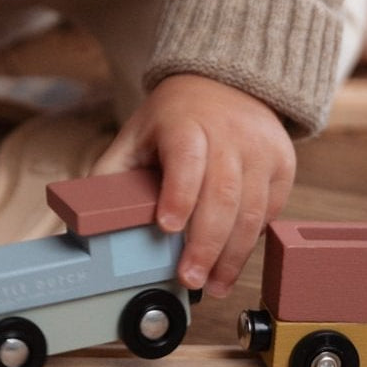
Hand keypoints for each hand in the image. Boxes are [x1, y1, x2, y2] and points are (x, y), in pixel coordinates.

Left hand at [92, 74, 294, 298]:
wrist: (224, 82)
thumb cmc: (175, 115)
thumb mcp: (138, 132)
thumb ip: (114, 171)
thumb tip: (84, 217)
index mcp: (185, 121)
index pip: (186, 158)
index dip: (179, 194)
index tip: (166, 227)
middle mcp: (228, 132)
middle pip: (222, 193)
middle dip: (206, 244)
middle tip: (189, 278)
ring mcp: (260, 146)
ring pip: (251, 209)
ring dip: (232, 255)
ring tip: (214, 284)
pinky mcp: (283, 161)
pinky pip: (271, 209)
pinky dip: (253, 238)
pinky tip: (234, 258)